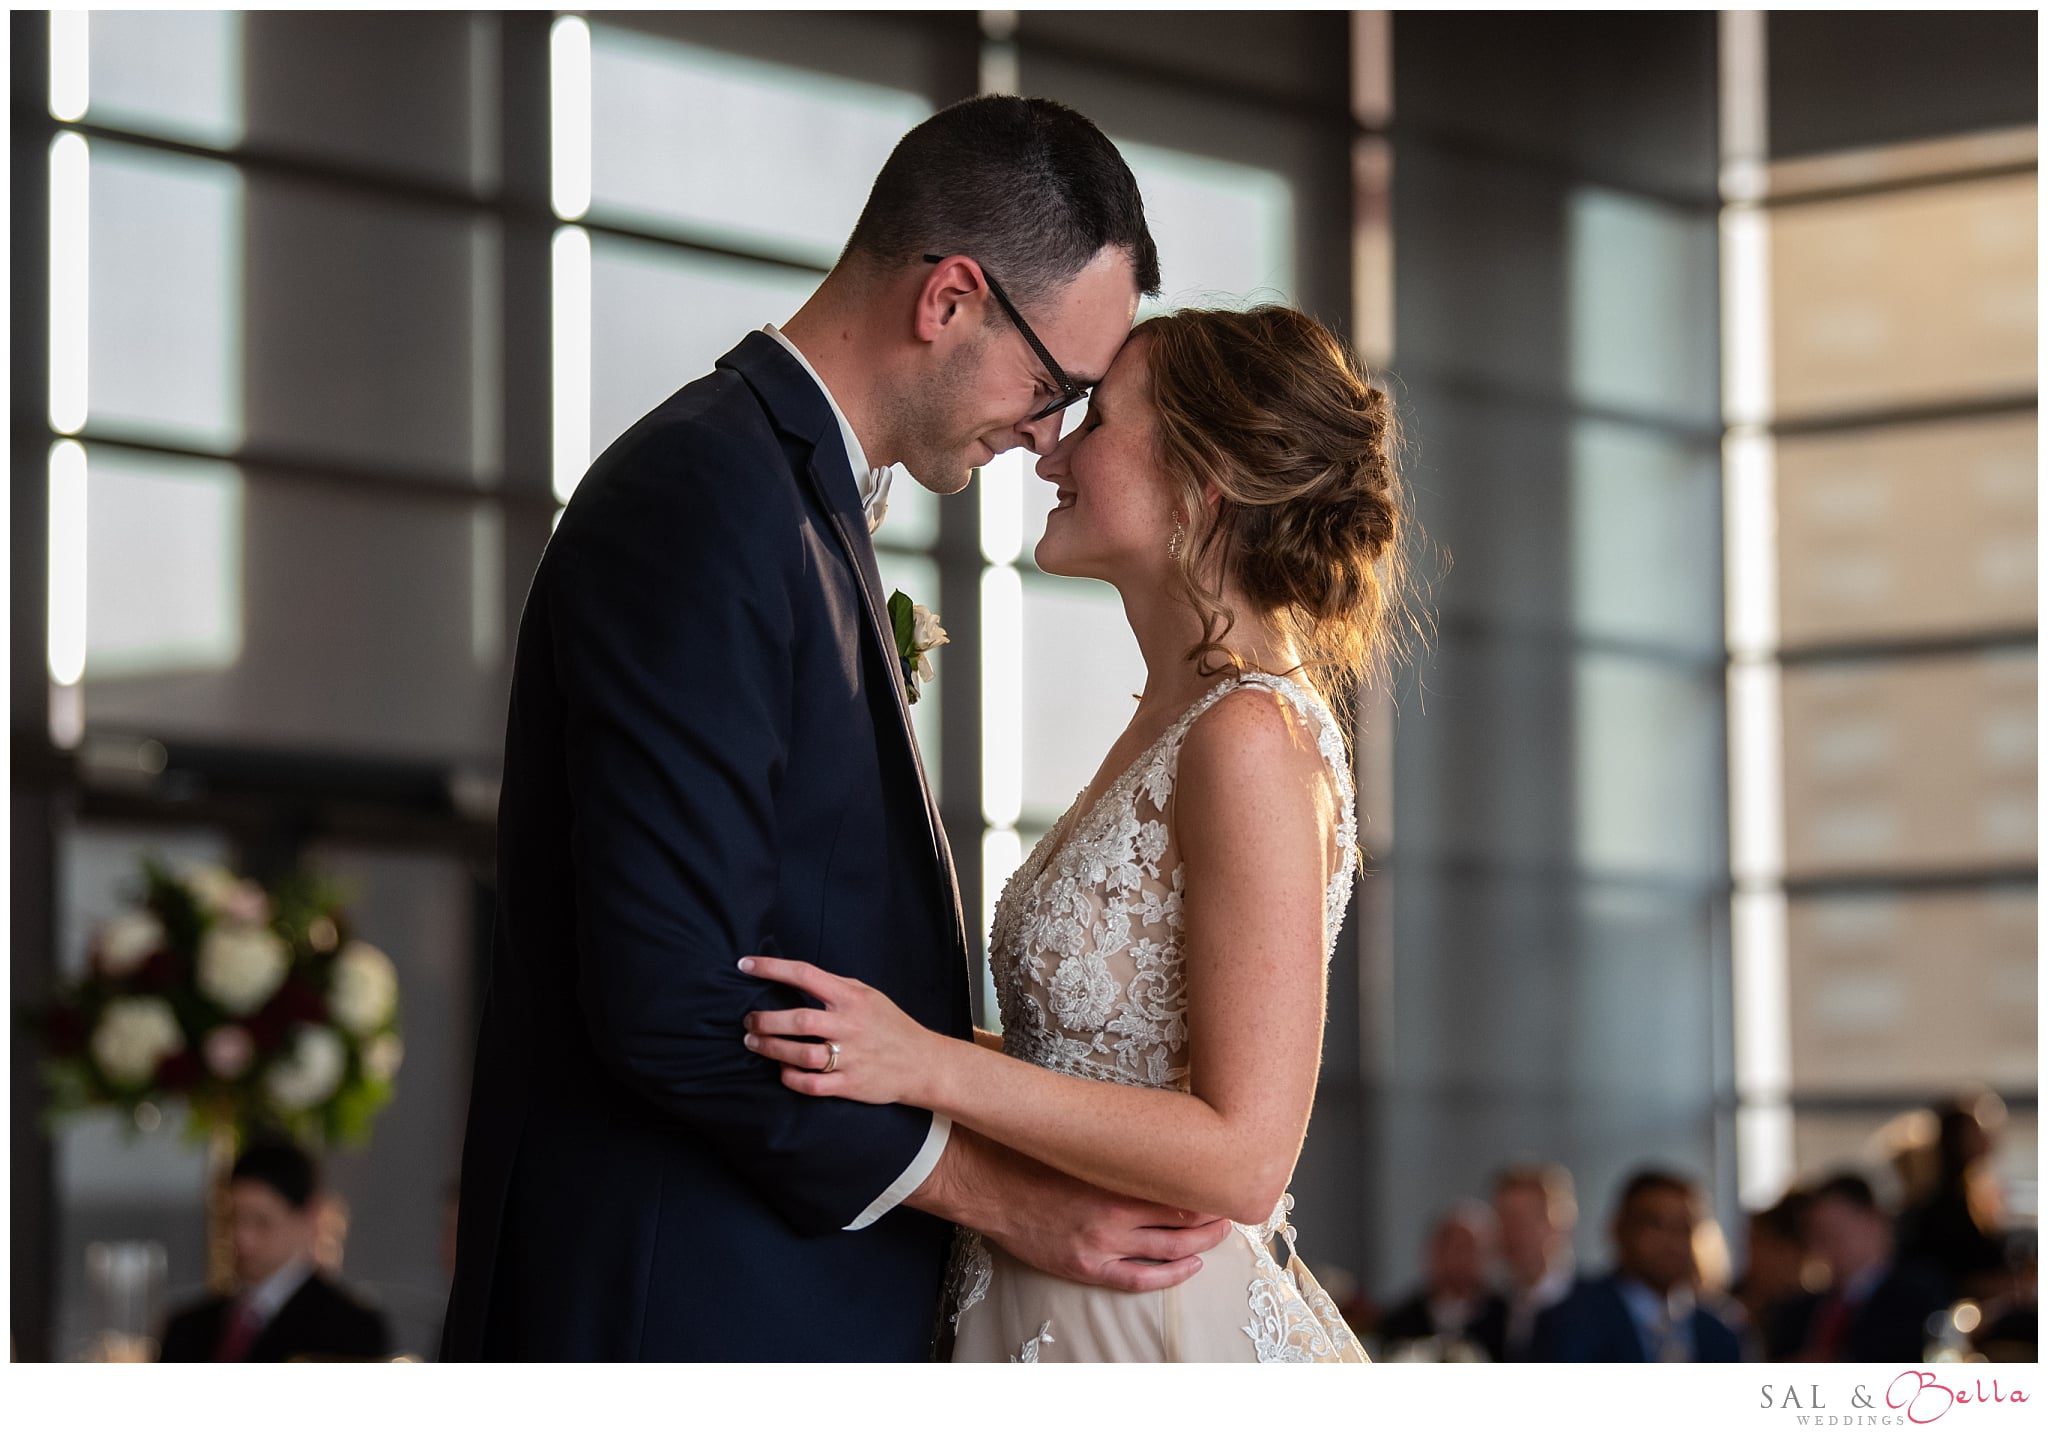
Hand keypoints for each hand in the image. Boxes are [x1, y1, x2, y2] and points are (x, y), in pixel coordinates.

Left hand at [739, 954, 933, 1106]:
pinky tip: (781, 1069)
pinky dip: (789, 1077)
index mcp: (852, 998)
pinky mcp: (849, 1085)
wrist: (922, 1063)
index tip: (745, 965)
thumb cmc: (890, 1025)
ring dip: (771, 1048)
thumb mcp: (868, 995)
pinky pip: (810, 1084)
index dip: (772, 968)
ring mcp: (850, 1057)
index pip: (806, 975)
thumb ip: (835, 986)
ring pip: (800, 1054)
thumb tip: (796, 977)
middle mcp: (850, 1026)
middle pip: (798, 1020)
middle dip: (765, 1020)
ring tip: (754, 1043)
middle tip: (748, 1021)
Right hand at [910, 1127, 1233, 1293]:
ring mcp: (1100, 1244)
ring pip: (1170, 1250)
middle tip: (1234, 1204)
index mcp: (1113, 1172)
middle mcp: (1114, 1212)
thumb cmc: (1030, 1149)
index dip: (1209, 1181)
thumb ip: (1117, 1133)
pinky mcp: (1085, 1266)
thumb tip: (1154, 1117)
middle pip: (1185, 1219)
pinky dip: (1170, 1275)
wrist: (983, 1181)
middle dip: (1214, 1214)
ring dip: (1202, 1243)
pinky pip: (1138, 1279)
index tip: (1227, 1172)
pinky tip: (1189, 1267)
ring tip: (1220, 1233)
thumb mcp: (1078, 1132)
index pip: (1180, 1181)